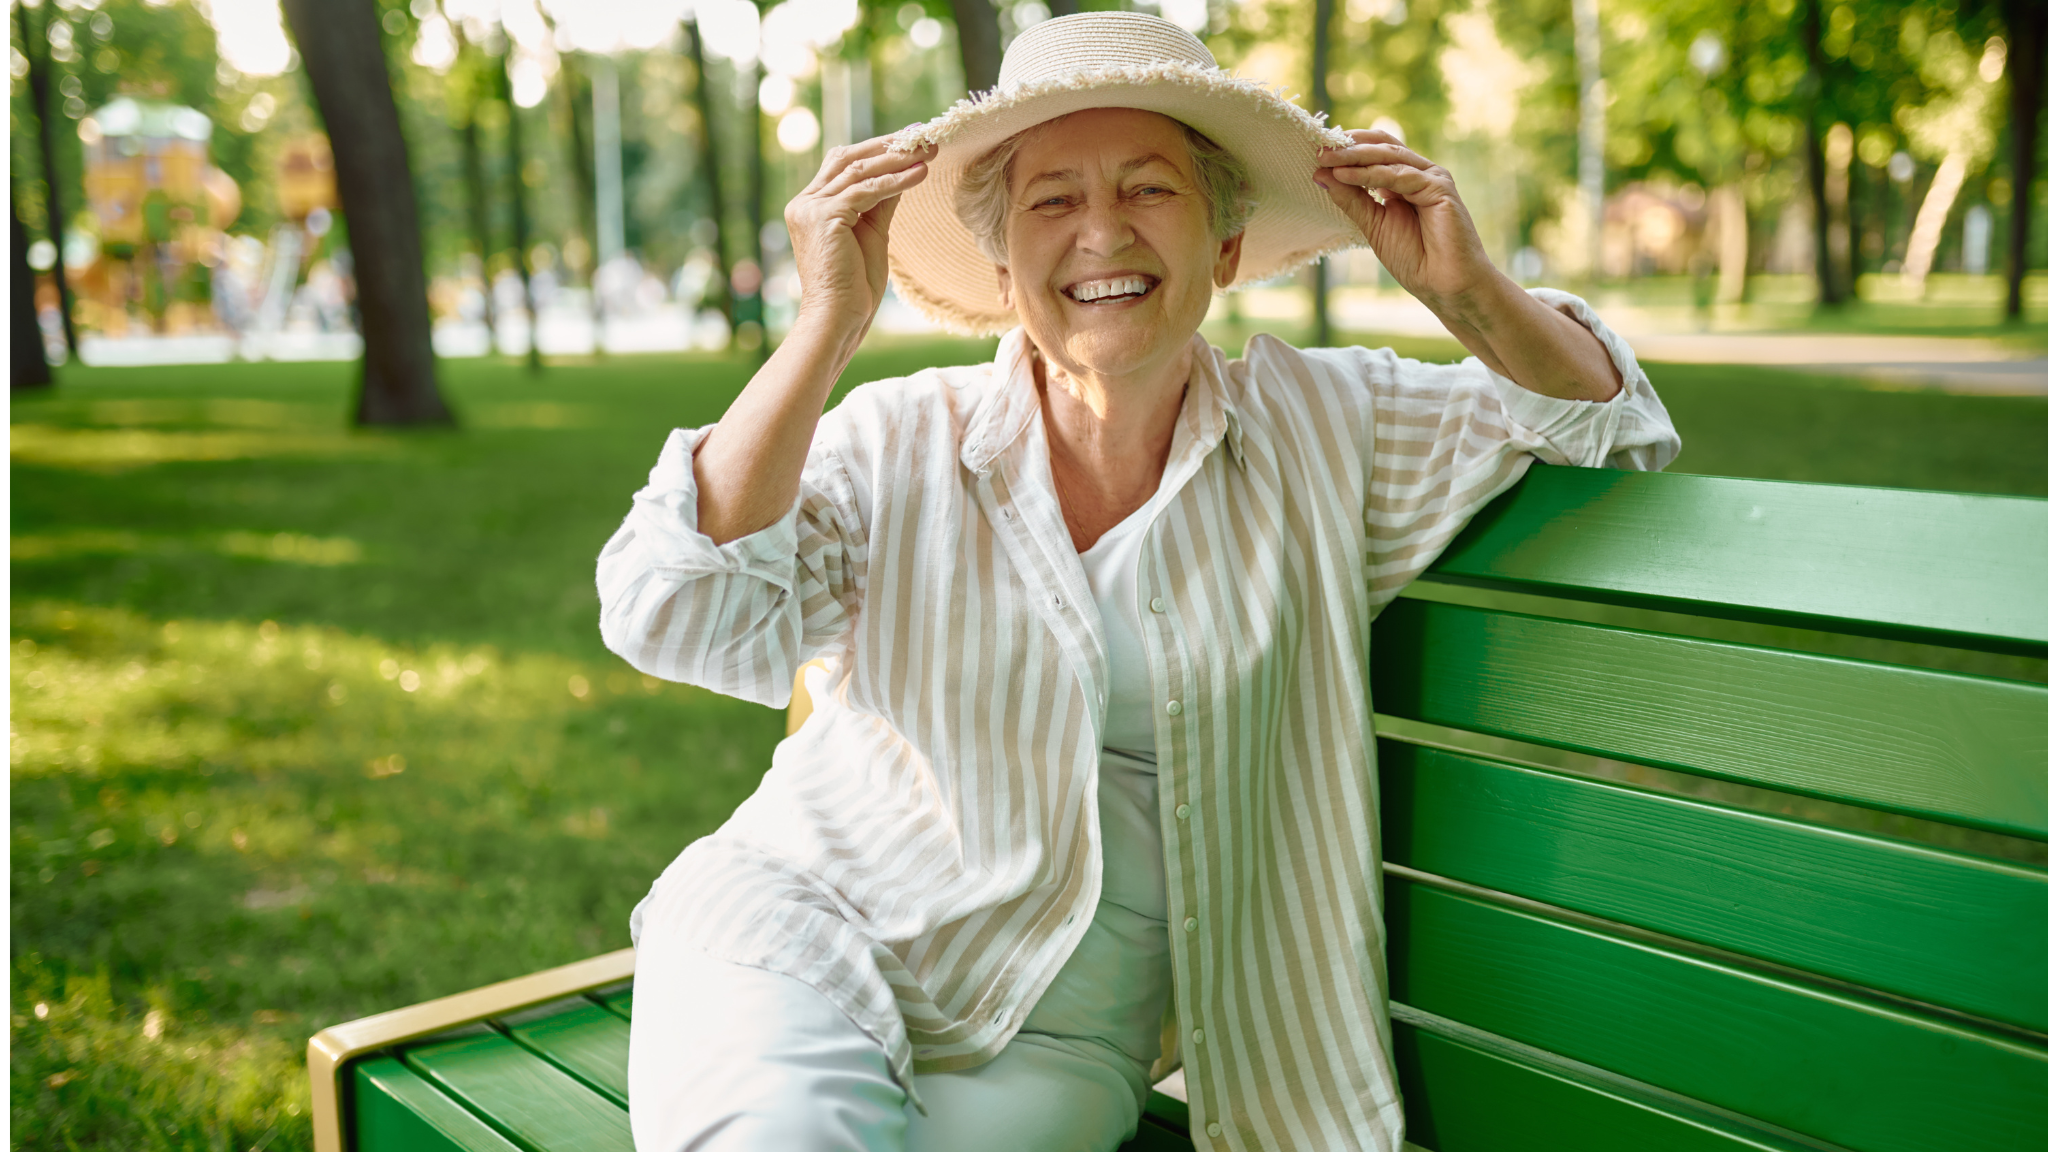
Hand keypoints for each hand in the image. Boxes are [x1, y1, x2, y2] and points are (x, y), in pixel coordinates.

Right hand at [783, 135, 934, 346]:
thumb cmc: (854, 287)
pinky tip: (922, 173)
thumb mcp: (871, 234)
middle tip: (923, 136)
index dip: (877, 149)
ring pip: (859, 170)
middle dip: (888, 145)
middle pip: (848, 158)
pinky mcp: (824, 217)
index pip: (843, 164)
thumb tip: (901, 174)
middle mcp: (804, 203)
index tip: (911, 140)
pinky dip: (897, 180)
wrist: (837, 320)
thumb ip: (880, 203)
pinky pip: (867, 190)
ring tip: (929, 150)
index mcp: (809, 206)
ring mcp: (810, 208)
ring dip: (898, 158)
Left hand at [1312, 130, 1499, 315]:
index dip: (1347, 149)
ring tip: (1326, 159)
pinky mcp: (1439, 188)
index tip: (1316, 152)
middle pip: (1381, 147)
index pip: (1375, 152)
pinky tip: (1344, 175)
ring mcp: (1431, 178)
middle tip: (1318, 149)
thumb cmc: (1415, 259)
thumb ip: (1351, 199)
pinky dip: (1369, 174)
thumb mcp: (1373, 225)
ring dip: (1354, 156)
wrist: (1445, 285)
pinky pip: (1398, 176)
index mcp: (1404, 180)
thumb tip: (1321, 174)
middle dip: (1348, 148)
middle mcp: (1419, 173)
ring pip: (1389, 156)